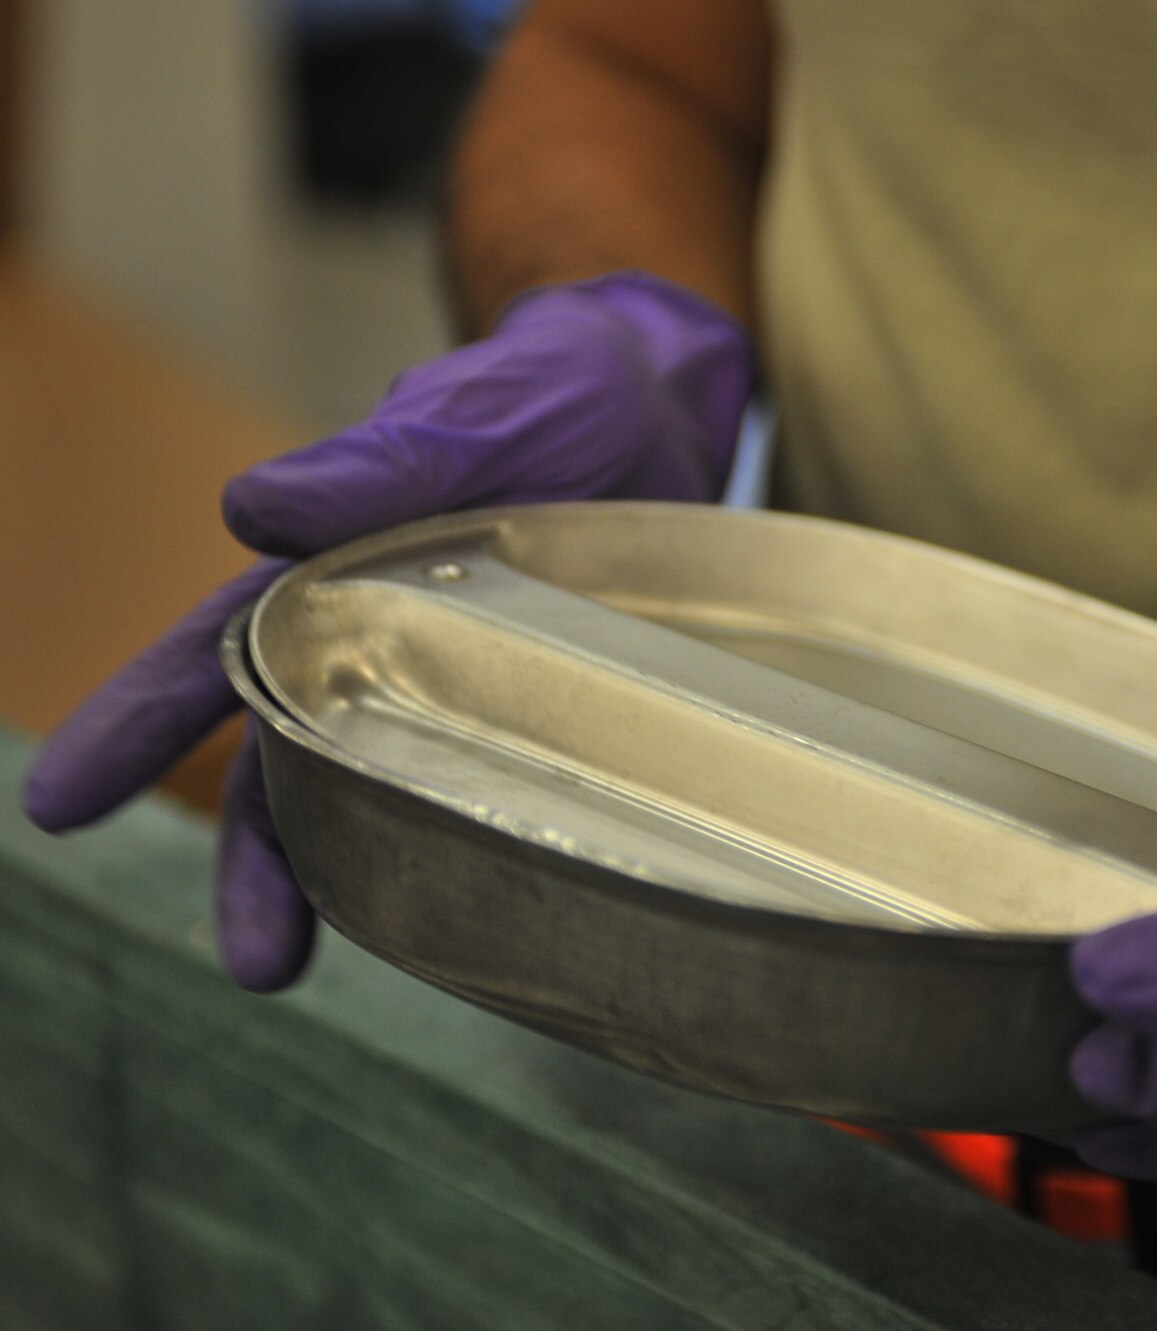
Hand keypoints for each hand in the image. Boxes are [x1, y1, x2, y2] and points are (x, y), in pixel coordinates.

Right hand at [21, 272, 753, 990]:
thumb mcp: (466, 419)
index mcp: (334, 571)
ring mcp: (470, 680)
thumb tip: (251, 509)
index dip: (143, 726)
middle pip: (300, 758)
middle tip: (253, 961)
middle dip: (267, 860)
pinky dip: (478, 844)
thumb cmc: (541, 397)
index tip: (59, 805)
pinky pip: (502, 784)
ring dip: (363, 876)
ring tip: (337, 969)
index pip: (221, 655)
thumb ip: (377, 463)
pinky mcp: (553, 702)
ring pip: (392, 789)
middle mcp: (386, 641)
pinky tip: (478, 910)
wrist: (663, 402)